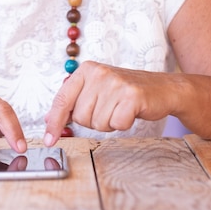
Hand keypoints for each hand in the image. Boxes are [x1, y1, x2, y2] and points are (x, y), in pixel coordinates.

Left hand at [44, 61, 171, 146]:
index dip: (54, 122)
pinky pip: (116, 124)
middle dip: (93, 120)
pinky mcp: (132, 96)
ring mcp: (116, 84)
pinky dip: (123, 124)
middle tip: (109, 109)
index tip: (49, 139)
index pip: (62, 99)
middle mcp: (99, 73)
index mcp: (87, 70)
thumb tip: (49, 119)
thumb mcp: (96, 90)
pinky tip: (130, 112)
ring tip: (119, 109)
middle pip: (80, 116)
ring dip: (109, 123)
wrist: (162, 88)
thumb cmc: (125, 92)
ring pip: (97, 123)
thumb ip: (72, 101)